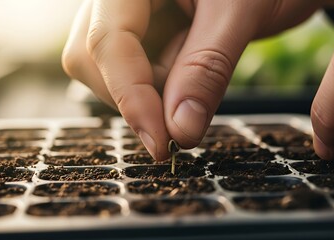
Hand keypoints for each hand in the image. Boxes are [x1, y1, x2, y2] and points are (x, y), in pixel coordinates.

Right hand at [62, 0, 319, 159]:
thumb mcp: (239, 14)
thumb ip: (207, 69)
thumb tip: (179, 131)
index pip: (106, 40)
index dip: (130, 97)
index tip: (161, 144)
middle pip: (94, 59)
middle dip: (140, 94)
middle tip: (189, 103)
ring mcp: (128, 15)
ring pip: (111, 72)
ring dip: (155, 91)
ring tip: (201, 61)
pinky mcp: (141, 33)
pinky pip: (135, 72)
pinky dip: (162, 87)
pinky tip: (191, 64)